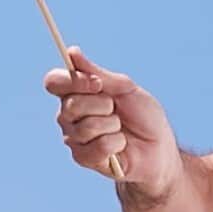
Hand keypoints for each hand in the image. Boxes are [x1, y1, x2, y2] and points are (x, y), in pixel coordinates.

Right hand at [43, 47, 182, 195]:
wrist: (158, 146)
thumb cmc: (142, 115)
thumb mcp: (124, 88)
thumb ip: (97, 73)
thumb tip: (71, 52)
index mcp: (76, 93)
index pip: (54, 82)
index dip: (72, 80)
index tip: (97, 83)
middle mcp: (69, 116)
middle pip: (70, 105)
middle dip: (102, 104)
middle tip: (116, 109)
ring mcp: (74, 138)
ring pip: (86, 127)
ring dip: (113, 125)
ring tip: (120, 128)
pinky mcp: (83, 158)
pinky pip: (98, 146)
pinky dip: (117, 142)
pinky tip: (121, 145)